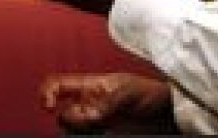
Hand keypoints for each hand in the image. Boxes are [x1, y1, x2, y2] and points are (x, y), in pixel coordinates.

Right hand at [41, 72, 174, 132]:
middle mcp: (88, 104)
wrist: (170, 113)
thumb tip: (85, 115)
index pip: (58, 85)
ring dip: (78, 132)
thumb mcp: (128, 93)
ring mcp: (96, 121)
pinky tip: (101, 136)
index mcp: (89, 86)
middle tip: (89, 123)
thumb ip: (106, 103)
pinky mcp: (105, 135)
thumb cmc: (151, 94)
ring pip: (72, 130)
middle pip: (62, 113)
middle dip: (69, 120)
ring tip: (99, 130)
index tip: (48, 105)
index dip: (47, 93)